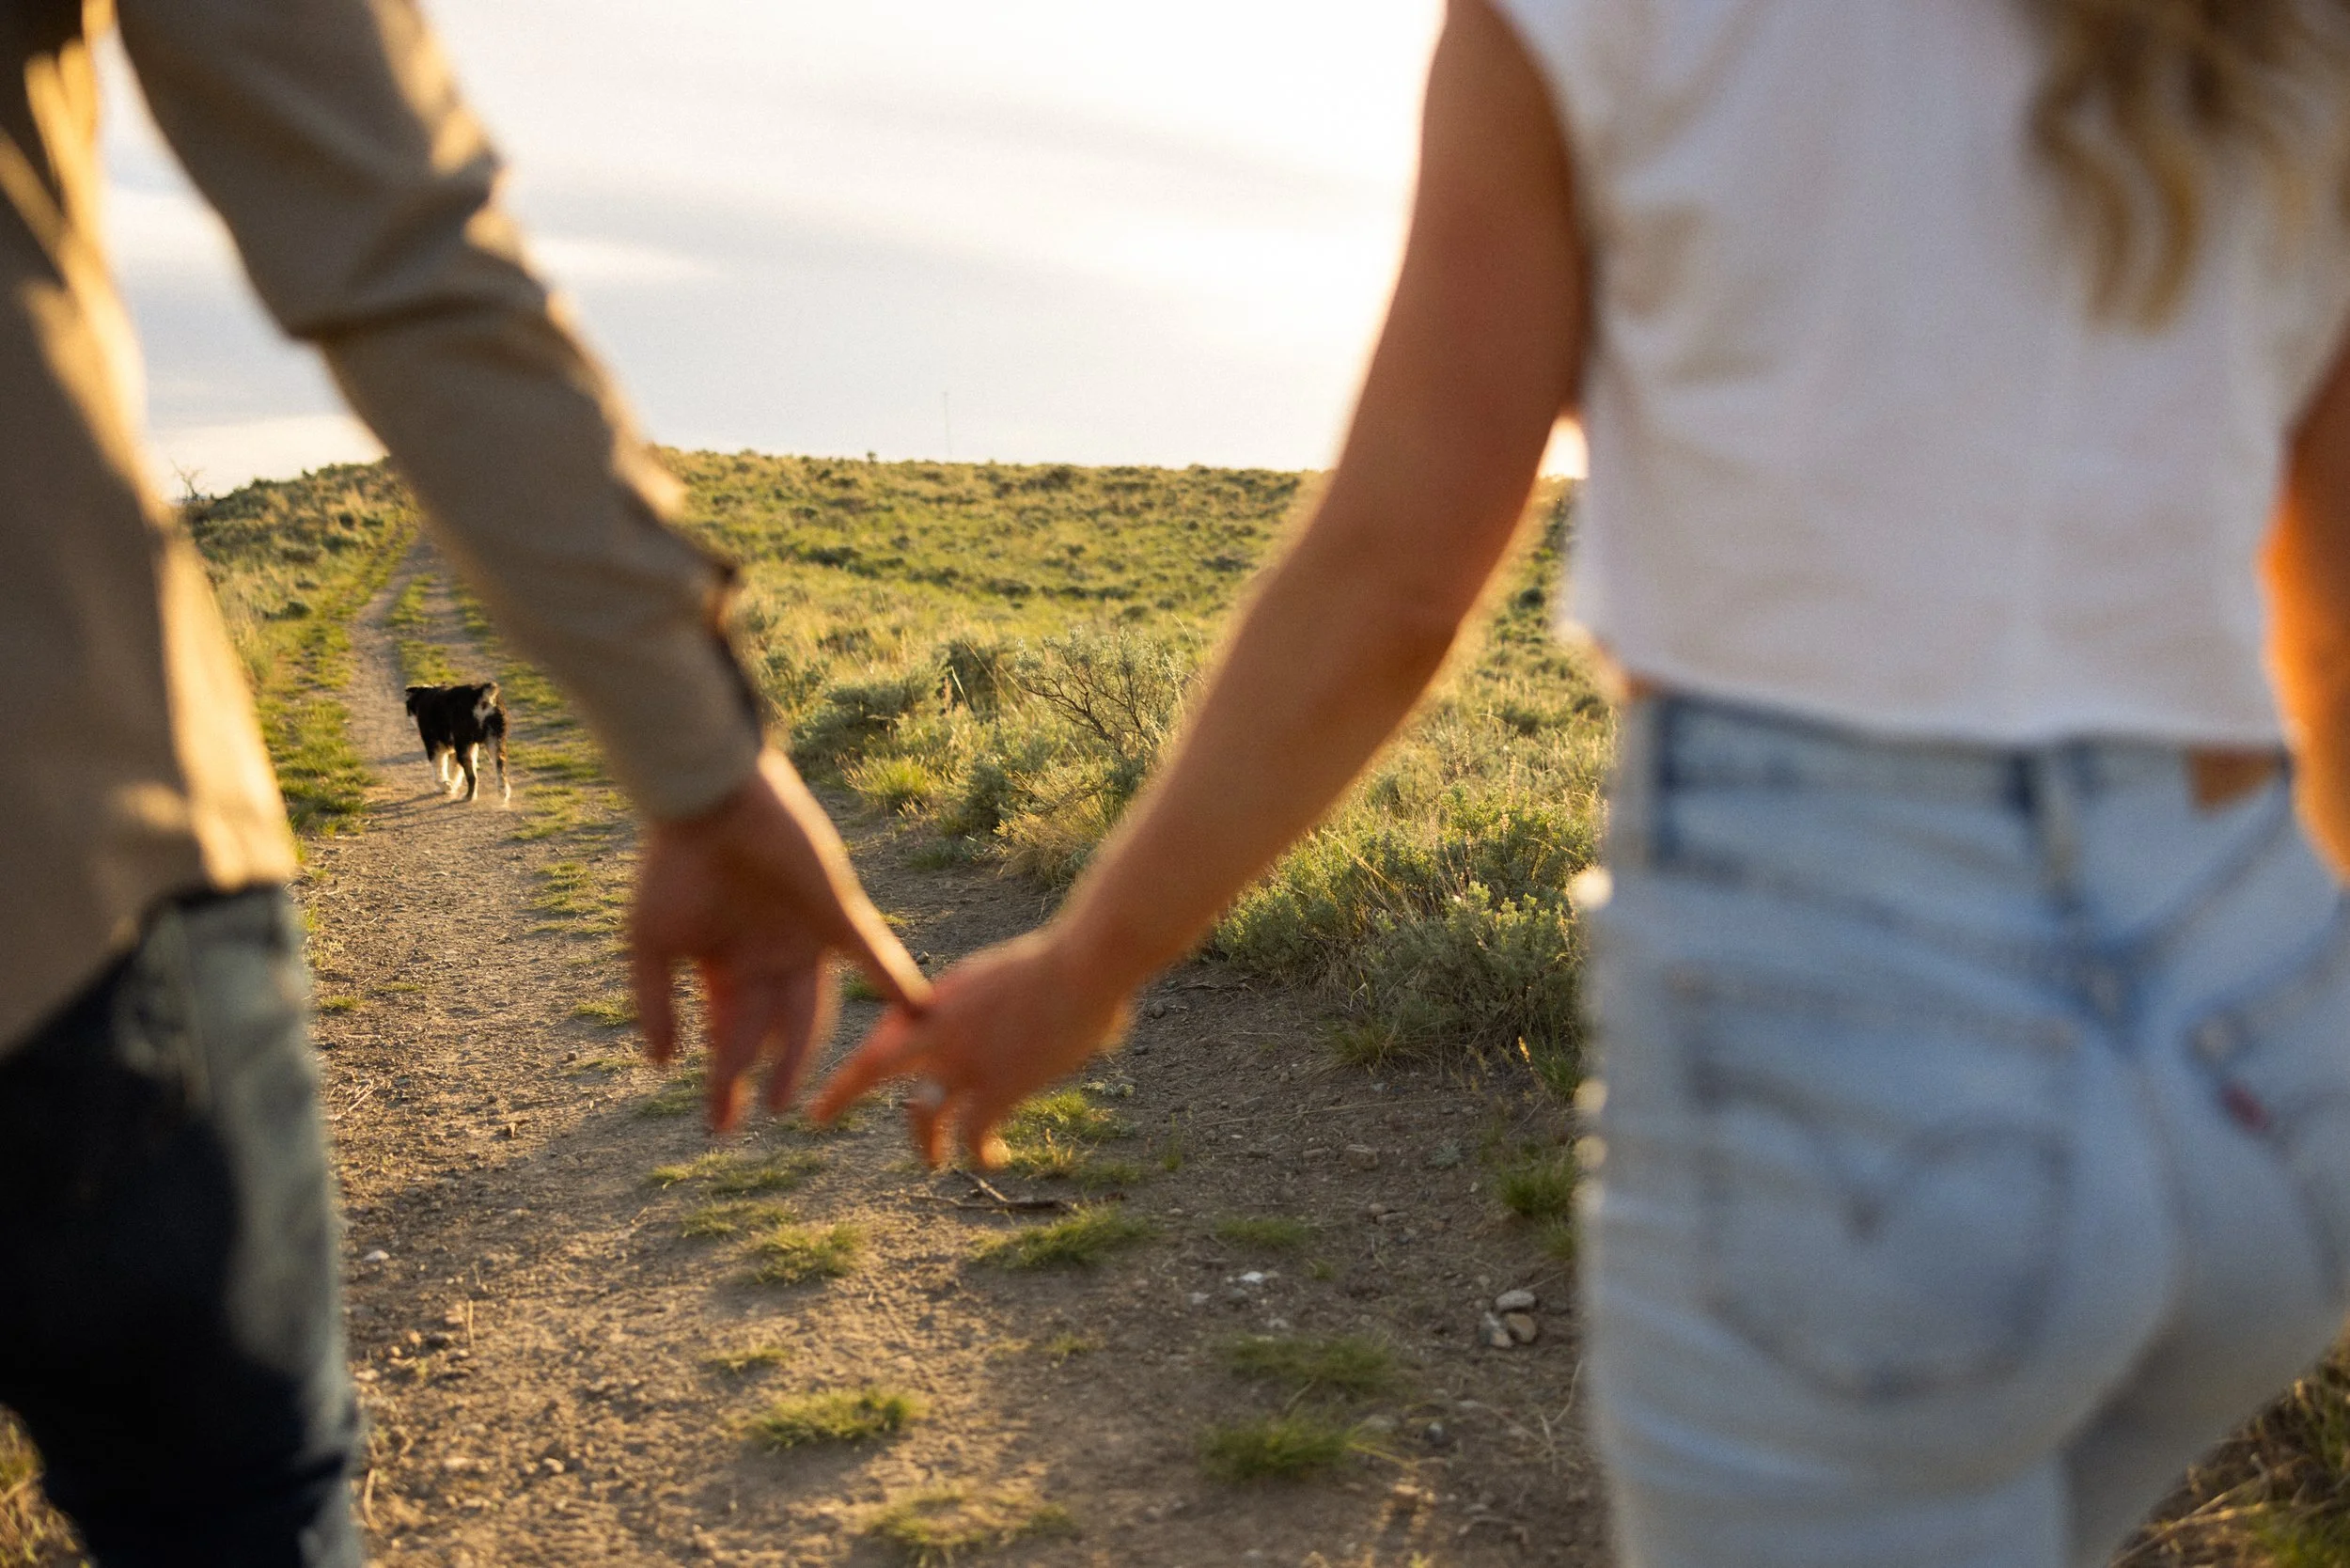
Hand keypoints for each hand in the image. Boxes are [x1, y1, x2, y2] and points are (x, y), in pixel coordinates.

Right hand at [630, 749, 929, 1131]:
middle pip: (771, 1032)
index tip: (719, 1124)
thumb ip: (655, 1005)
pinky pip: (875, 957)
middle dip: (766, 1075)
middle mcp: (770, 960)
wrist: (710, 805)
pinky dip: (897, 984)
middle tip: (764, 1116)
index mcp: (728, 968)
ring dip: (810, 1051)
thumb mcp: (649, 946)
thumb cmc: (673, 867)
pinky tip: (916, 1014)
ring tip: (804, 1094)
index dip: (726, 1080)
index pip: (731, 1036)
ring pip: (814, 1010)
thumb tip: (662, 1065)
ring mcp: (807, 940)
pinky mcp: (838, 914)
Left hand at [808, 927, 1130, 1167]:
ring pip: (924, 1117)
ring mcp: (963, 1062)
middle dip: (843, 1092)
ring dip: (927, 1145)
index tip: (844, 1065)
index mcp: (938, 1000)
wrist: (1083, 965)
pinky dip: (980, 1154)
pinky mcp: (996, 1088)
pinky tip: (994, 1159)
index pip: (886, 1031)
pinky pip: (972, 1136)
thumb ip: (977, 1008)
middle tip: (817, 1117)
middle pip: (872, 1066)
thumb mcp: (999, 979)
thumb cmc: (1057, 964)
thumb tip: (984, 1032)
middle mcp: (938, 1031)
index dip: (863, 1053)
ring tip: (933, 1161)